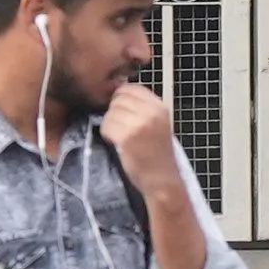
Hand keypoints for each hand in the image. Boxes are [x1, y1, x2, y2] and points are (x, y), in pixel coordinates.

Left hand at [96, 64, 180, 183]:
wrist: (162, 180)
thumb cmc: (157, 154)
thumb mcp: (157, 124)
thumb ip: (142, 107)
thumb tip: (118, 88)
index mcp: (160, 107)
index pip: (132, 88)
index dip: (121, 98)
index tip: (122, 111)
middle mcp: (151, 113)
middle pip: (119, 99)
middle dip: (115, 112)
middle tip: (121, 126)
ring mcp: (139, 124)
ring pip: (111, 112)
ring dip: (110, 124)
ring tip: (120, 136)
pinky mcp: (127, 137)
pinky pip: (106, 126)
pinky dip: (107, 134)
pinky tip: (117, 142)